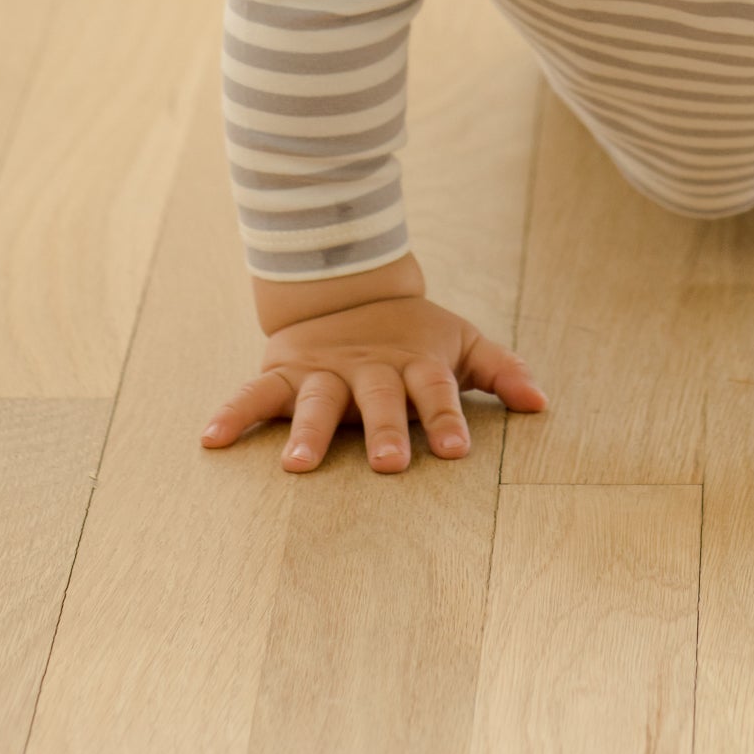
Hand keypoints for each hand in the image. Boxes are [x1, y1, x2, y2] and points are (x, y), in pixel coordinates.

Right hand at [201, 284, 546, 473]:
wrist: (345, 286)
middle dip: (384, 430)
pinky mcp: (282, 371)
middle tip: (390, 465)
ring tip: (298, 466)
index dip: (447, 418)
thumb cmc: (411, 332)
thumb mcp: (460, 342)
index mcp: (413, 363)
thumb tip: (542, 403)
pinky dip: (232, 413)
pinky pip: (253, 395)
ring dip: (307, 431)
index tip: (456, 451)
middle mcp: (369, 368)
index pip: (435, 391)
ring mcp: (323, 370)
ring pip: (315, 400)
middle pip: (379, 399)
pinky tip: (211, 440)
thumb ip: (499, 371)